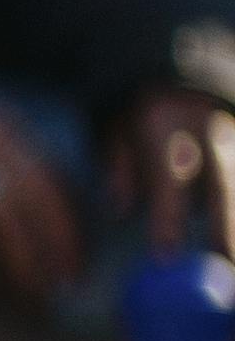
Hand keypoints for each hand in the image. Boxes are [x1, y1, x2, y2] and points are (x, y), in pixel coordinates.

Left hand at [110, 86, 234, 259]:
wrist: (186, 73)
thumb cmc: (143, 112)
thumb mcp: (117, 129)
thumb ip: (120, 167)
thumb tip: (121, 209)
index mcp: (167, 127)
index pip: (169, 179)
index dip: (168, 218)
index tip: (165, 256)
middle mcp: (211, 134)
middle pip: (224, 187)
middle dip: (227, 230)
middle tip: (226, 267)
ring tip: (233, 261)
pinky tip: (234, 245)